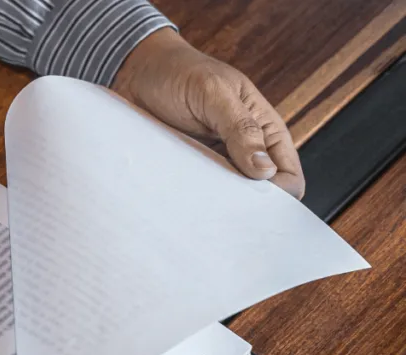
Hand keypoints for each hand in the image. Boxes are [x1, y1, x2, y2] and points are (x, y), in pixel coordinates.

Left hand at [111, 28, 304, 198]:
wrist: (138, 71)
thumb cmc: (180, 72)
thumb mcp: (213, 93)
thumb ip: (241, 127)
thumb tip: (265, 168)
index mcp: (264, 127)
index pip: (288, 173)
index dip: (280, 193)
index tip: (255, 203)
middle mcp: (245, 148)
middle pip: (261, 192)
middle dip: (247, 205)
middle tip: (223, 210)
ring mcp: (217, 160)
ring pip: (229, 197)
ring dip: (218, 204)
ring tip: (200, 204)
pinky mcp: (191, 167)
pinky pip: (200, 192)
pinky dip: (195, 199)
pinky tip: (182, 199)